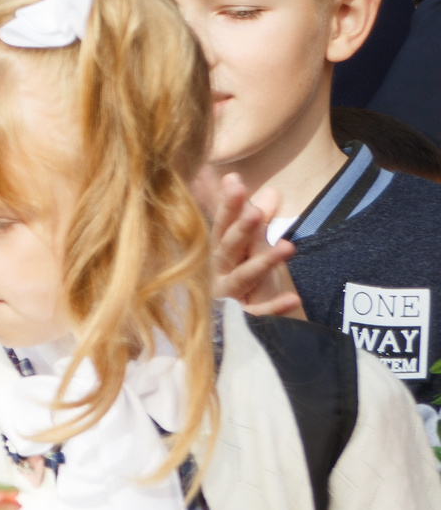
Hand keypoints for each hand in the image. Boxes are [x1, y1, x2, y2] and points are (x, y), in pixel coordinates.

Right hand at [209, 175, 301, 317]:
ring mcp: (227, 296)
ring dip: (262, 263)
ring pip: (242, 278)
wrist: (241, 327)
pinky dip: (274, 307)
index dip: (228, 205)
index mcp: (219, 251)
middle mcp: (217, 272)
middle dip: (240, 231)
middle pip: (227, 248)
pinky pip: (257, 312)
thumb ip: (258, 222)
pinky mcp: (241, 319)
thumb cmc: (247, 280)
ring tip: (287, 248)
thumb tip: (271, 190)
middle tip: (255, 213)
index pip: (222, 224)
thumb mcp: (253, 248)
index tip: (235, 182)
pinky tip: (292, 299)